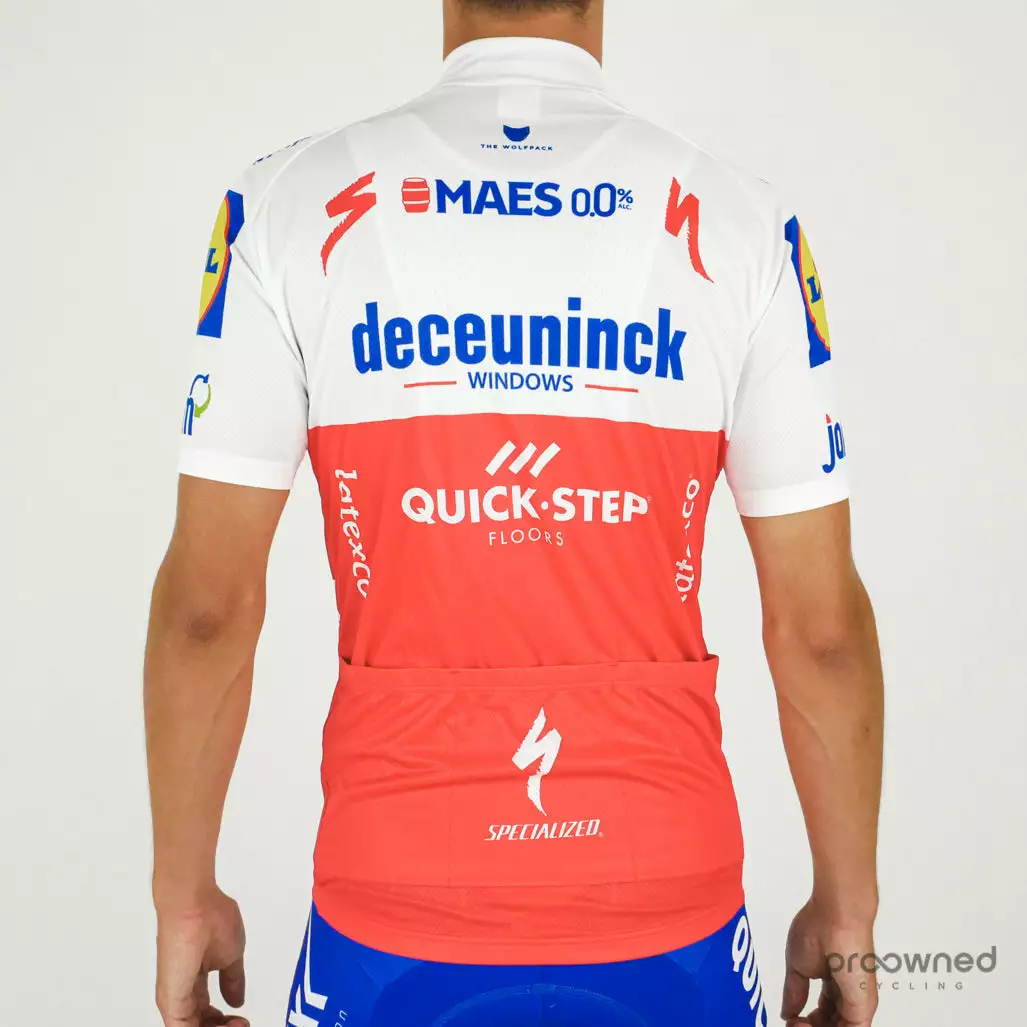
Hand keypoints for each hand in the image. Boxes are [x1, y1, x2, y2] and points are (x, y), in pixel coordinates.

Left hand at [155, 889, 247, 1026]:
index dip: (224, 1021)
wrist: (193, 906)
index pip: (206, 1013)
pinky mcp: (171, 1002)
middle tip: (241, 1024)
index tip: (242, 1018)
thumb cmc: (211, 919)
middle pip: (200, 1023)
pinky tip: (229, 1026)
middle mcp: (182, 992)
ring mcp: (174, 998)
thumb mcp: (231, 954)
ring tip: (238, 1025)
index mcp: (195, 981)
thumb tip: (237, 997)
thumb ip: (233, 979)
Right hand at [781, 899, 877, 1026]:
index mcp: (834, 984)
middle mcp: (848, 996)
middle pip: (832, 1024)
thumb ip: (794, 992)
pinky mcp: (862, 1009)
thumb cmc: (818, 929)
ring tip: (797, 1024)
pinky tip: (805, 1025)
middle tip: (794, 1024)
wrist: (835, 916)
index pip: (824, 1014)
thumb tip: (787, 1011)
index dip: (807, 1021)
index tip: (791, 1019)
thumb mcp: (798, 966)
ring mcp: (857, 1003)